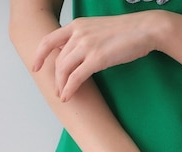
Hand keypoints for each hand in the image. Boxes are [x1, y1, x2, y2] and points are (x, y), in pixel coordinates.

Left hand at [32, 13, 159, 101]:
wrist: (144, 29)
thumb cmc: (127, 32)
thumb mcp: (99, 30)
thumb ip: (86, 39)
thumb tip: (79, 54)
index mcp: (77, 25)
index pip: (49, 40)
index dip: (40, 55)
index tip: (36, 67)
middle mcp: (78, 33)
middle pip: (58, 60)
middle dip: (56, 78)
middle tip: (57, 90)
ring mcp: (86, 46)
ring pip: (64, 69)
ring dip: (61, 86)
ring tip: (63, 96)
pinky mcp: (96, 59)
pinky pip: (76, 77)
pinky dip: (69, 89)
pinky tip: (68, 96)